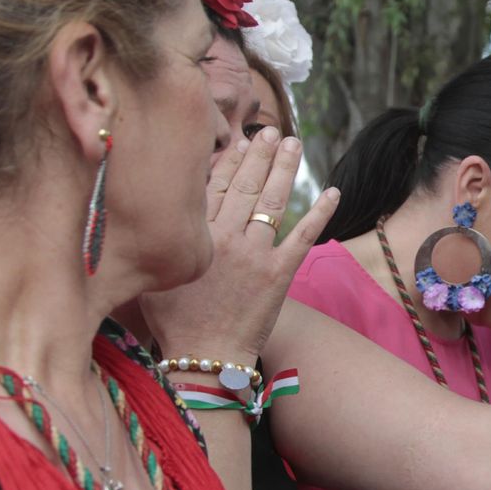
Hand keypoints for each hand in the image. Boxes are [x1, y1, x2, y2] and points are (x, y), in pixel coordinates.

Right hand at [139, 129, 339, 360]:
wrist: (204, 357)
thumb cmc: (174, 322)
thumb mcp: (157, 274)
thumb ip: (164, 239)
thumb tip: (163, 212)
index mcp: (196, 235)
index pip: (215, 186)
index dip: (231, 161)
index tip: (242, 142)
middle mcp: (226, 237)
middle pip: (247, 185)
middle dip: (261, 154)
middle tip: (273, 132)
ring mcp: (255, 253)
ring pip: (273, 201)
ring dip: (286, 169)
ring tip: (294, 145)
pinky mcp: (280, 273)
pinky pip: (303, 235)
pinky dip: (321, 212)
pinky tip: (333, 192)